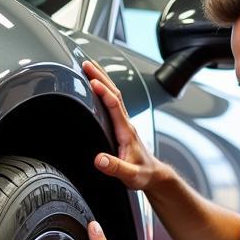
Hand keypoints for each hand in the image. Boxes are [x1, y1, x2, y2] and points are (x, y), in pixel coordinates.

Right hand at [82, 59, 161, 189]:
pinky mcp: (122, 125)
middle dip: (100, 77)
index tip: (92, 82)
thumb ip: (115, 167)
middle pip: (114, 93)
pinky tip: (97, 86)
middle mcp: (126, 123)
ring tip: (89, 66)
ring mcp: (124, 123)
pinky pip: (112, 102)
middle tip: (85, 63)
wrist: (153, 175)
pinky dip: (104, 90)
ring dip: (102, 79)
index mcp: (126, 131)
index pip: (115, 106)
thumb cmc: (143, 175)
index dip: (104, 93)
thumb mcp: (130, 175)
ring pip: (114, 95)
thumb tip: (99, 160)